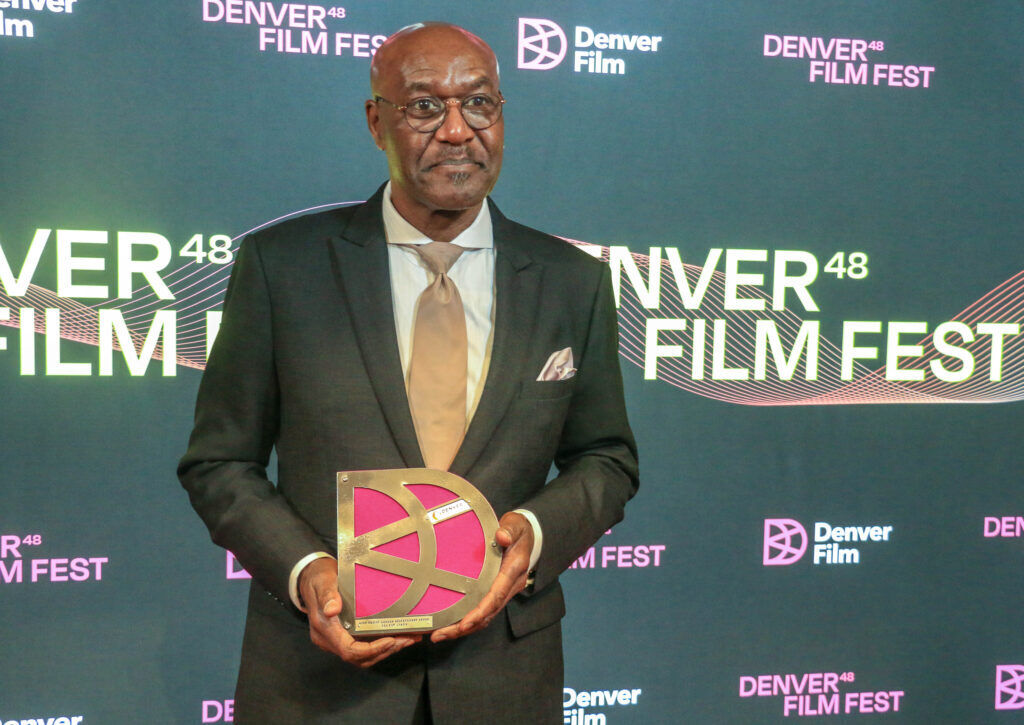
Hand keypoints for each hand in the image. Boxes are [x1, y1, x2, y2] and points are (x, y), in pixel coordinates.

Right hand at [299, 556, 420, 666]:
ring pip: (362, 656)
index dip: (372, 649)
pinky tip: (396, 636)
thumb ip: (328, 595)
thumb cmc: (317, 579)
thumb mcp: (322, 581)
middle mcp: (329, 639)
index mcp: (324, 629)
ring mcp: (335, 640)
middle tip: (406, 640)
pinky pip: (362, 647)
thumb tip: (332, 610)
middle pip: (359, 657)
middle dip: (384, 651)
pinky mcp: (343, 636)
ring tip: (406, 639)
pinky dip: (380, 645)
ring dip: (385, 650)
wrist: (310, 577)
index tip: (390, 640)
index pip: (349, 651)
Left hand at [430, 511, 533, 642]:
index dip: (479, 612)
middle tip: (439, 635)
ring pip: (485, 616)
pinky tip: (451, 624)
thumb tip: (501, 536)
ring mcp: (504, 591)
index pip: (496, 596)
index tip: (464, 624)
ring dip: (463, 628)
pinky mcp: (498, 592)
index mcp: (513, 571)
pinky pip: (484, 611)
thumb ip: (509, 530)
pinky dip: (468, 620)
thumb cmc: (518, 530)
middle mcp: (510, 586)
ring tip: (439, 635)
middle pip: (487, 613)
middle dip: (464, 627)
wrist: (529, 535)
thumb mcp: (515, 525)